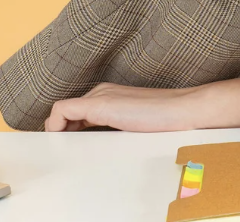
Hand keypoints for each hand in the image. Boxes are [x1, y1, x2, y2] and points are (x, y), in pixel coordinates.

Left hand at [43, 76, 239, 131]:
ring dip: (58, 130)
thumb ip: (116, 127)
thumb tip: (101, 143)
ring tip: (60, 147)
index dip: (67, 128)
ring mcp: (100, 95)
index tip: (67, 145)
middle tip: (61, 149)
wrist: (183, 110)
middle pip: (67, 111)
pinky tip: (61, 140)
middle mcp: (102, 90)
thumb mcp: (133, 124)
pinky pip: (62, 111)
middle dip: (60, 131)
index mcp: (110, 94)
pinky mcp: (99, 103)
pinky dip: (56, 126)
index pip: (77, 111)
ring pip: (62, 111)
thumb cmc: (166, 120)